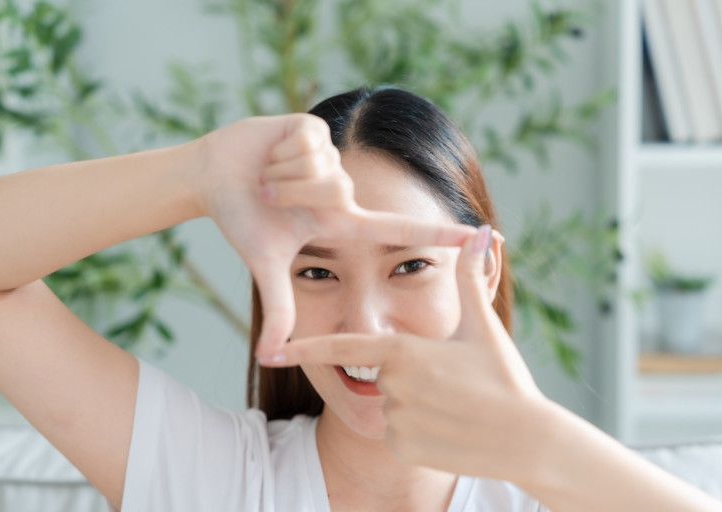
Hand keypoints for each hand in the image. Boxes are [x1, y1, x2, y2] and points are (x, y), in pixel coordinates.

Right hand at [197, 114, 476, 356]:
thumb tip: (268, 358)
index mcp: (342, 220)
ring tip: (267, 178)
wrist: (213, 177)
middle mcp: (344, 188)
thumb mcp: (266, 265)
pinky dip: (278, 154)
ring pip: (322, 168)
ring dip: (282, 178)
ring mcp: (332, 156)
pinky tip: (268, 153)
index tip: (482, 235)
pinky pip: (308, 144)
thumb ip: (279, 309)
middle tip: (268, 198)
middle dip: (293, 196)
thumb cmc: (244, 218)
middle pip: (338, 193)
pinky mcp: (315, 127)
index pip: (399, 230)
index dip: (438, 234)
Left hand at [268, 226, 549, 483]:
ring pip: (393, 404)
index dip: (306, 348)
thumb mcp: (482, 327)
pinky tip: (448, 428)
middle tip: (452, 382)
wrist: (529, 440)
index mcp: (403, 351)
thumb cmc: (505, 379)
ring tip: (455, 405)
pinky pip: (399, 433)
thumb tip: (482, 231)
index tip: (272, 353)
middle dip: (411, 374)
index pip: (343, 348)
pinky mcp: (402, 448)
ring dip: (416, 403)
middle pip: (384, 374)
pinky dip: (418, 430)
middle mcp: (392, 385)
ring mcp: (395, 420)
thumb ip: (471, 278)